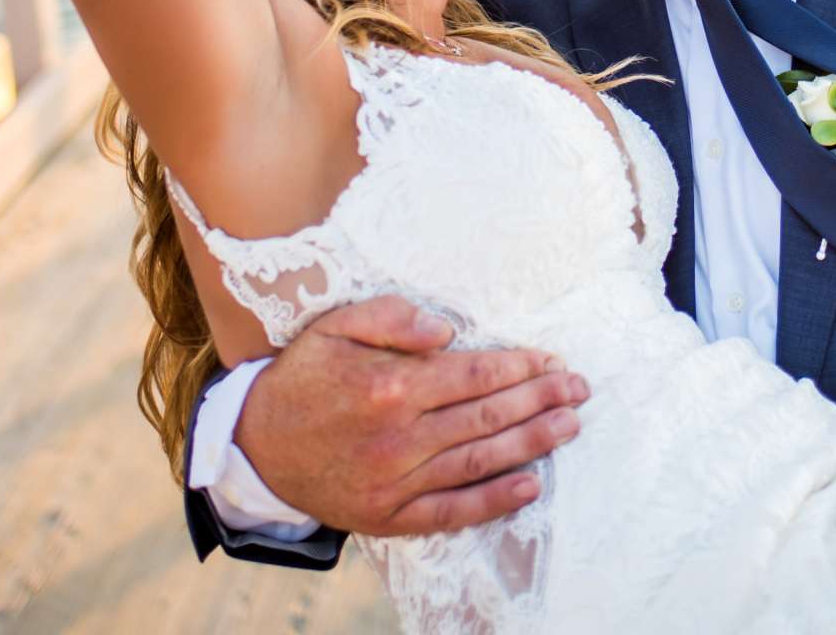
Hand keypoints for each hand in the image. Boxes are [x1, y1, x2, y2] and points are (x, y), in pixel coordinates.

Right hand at [237, 295, 589, 535]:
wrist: (256, 446)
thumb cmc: (304, 377)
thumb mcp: (336, 327)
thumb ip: (392, 319)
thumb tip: (447, 330)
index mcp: (389, 386)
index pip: (473, 374)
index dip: (519, 367)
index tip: (550, 360)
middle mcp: (398, 437)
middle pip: (486, 417)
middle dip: (539, 400)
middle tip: (579, 389)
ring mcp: (395, 482)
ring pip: (478, 461)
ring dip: (531, 444)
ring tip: (570, 427)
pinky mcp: (389, 516)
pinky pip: (451, 511)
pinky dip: (493, 501)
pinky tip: (530, 486)